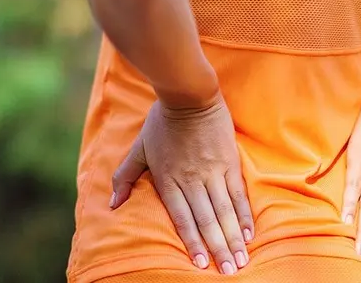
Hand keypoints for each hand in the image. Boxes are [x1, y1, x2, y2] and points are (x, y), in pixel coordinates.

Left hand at [110, 96, 252, 274]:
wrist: (188, 94)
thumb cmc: (161, 123)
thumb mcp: (139, 149)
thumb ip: (124, 177)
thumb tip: (112, 205)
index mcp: (168, 179)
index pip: (182, 218)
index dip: (192, 243)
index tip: (202, 265)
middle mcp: (192, 179)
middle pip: (207, 220)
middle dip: (218, 249)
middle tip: (229, 272)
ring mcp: (213, 171)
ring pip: (224, 211)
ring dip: (234, 238)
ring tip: (242, 260)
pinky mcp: (229, 162)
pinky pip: (238, 194)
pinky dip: (244, 215)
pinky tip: (249, 233)